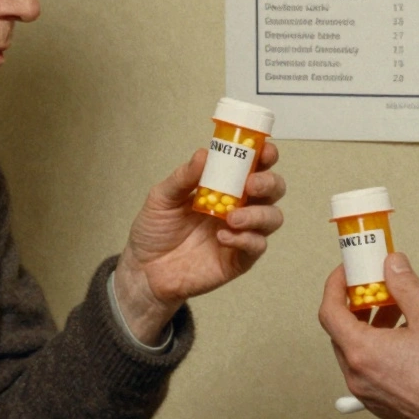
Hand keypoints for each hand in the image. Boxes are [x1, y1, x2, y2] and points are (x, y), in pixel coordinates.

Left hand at [114, 143, 285, 341]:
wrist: (145, 268)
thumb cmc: (156, 229)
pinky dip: (245, 239)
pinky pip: (256, 247)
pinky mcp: (239, 259)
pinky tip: (223, 237)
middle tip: (251, 184)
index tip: (264, 151)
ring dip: (258, 214)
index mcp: (224, 186)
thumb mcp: (163, 197)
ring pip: (272, 218)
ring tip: (232, 217)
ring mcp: (241, 233)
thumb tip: (204, 154)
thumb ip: (184, 177)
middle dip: (269, 183)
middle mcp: (239, 206)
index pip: (253, 166)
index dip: (265, 156)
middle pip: (273, 189)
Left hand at [319, 253, 418, 418]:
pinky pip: (366, 369)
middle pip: (340, 331)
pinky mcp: (379, 402)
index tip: (347, 273)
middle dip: (356, 305)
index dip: (336, 286)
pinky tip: (403, 340)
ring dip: (369, 327)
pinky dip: (376, 348)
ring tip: (396, 312)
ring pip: (354, 351)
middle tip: (376, 288)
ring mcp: (366, 392)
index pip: (330, 311)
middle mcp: (357, 375)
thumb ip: (406, 287)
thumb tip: (393, 265)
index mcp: (362, 352)